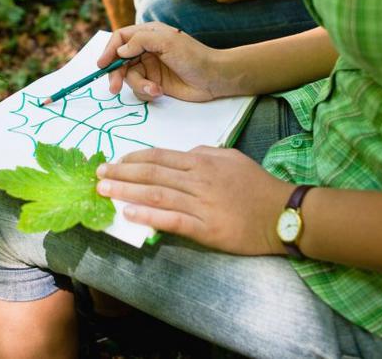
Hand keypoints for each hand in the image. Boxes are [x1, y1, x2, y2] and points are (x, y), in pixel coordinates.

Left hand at [96, 146, 295, 254]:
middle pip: (152, 174)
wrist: (282, 213)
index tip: (115, 161)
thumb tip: (185, 152)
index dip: (134, 159)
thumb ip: (206, 153)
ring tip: (104, 191)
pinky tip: (129, 214)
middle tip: (98, 174)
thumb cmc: (258, 185)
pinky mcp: (205, 228)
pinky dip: (148, 217)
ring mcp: (201, 204)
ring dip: (126, 192)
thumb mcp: (232, 158)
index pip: (160, 157)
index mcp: (202, 161)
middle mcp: (197, 179)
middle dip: (122, 173)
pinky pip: (171, 220)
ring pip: (156, 194)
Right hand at [97, 22, 228, 101]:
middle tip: (114, 88)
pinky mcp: (155, 83)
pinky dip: (146, 92)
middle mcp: (146, 49)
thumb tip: (120, 50)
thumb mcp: (166, 42)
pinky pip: (140, 89)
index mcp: (148, 33)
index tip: (102, 65)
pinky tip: (160, 92)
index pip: (121, 38)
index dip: (109, 50)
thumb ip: (140, 41)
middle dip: (117, 74)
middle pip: (120, 60)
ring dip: (139, 86)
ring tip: (155, 90)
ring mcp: (150, 67)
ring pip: (130, 77)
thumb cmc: (193, 56)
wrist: (214, 78)